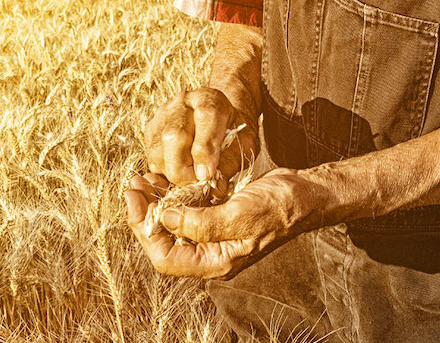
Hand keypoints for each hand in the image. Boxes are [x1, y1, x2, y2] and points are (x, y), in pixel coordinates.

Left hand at [124, 169, 324, 279]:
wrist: (305, 193)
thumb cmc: (279, 207)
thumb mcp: (239, 216)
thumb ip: (201, 223)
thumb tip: (166, 219)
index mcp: (215, 261)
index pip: (165, 258)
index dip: (143, 230)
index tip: (133, 199)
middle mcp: (210, 252)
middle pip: (162, 241)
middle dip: (143, 213)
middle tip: (133, 184)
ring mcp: (212, 234)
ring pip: (171, 224)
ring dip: (154, 202)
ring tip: (144, 178)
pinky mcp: (215, 216)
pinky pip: (184, 210)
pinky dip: (171, 195)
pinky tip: (163, 178)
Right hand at [143, 89, 257, 186]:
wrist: (218, 116)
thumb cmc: (233, 131)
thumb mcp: (243, 144)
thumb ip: (230, 163)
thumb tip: (215, 189)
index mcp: (210, 99)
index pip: (205, 119)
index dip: (204, 151)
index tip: (207, 175)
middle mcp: (183, 102)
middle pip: (173, 136)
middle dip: (182, 168)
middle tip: (196, 183)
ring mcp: (163, 114)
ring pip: (157, 148)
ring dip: (171, 171)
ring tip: (189, 178)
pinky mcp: (151, 127)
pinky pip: (151, 155)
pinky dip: (163, 169)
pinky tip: (179, 171)